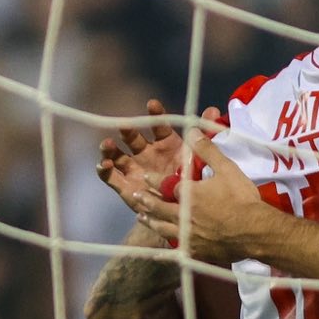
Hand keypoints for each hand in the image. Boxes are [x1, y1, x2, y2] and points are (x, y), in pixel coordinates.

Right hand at [96, 98, 213, 206]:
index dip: (155, 114)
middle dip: (127, 130)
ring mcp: (134, 169)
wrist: (183, 213)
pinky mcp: (125, 186)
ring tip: (108, 144)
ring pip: (117, 154)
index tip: (152, 105)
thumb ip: (207, 137)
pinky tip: (104, 165)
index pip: (158, 125)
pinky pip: (111, 177)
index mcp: (165, 144)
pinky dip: (104, 170)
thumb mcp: (201, 160)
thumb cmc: (193, 183)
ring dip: (110, 148)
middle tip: (124, 124)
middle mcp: (147, 153)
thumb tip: (214, 110)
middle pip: (133, 138)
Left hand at [126, 132, 267, 265]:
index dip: (154, 180)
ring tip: (142, 217)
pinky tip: (158, 254)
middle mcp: (183, 215)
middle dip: (146, 200)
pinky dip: (165, 252)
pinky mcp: (196, 251)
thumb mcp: (227, 169)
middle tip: (136, 196)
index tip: (145, 176)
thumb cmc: (242, 199)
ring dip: (151, 222)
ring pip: (163, 228)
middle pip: (159, 208)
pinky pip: (176, 251)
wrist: (256, 232)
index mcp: (189, 194)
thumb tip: (192, 131)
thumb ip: (207, 150)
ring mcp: (188, 235)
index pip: (165, 185)